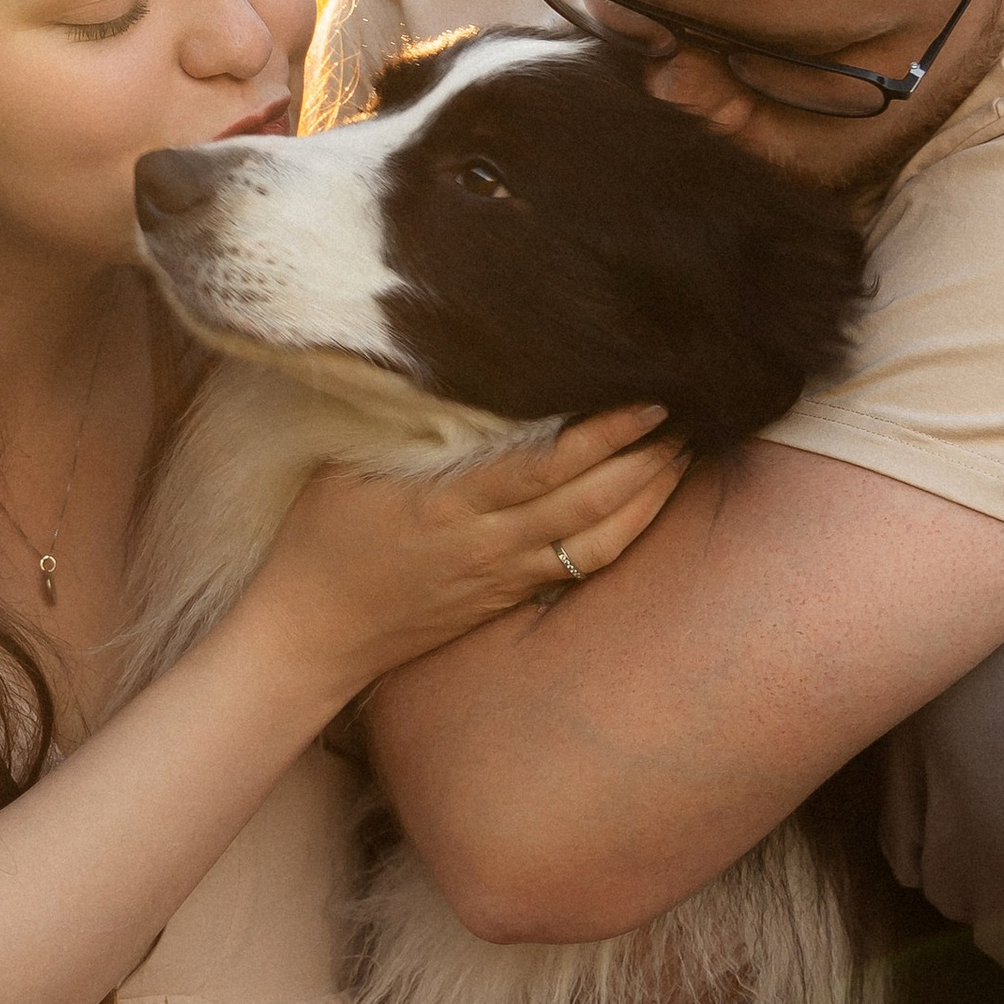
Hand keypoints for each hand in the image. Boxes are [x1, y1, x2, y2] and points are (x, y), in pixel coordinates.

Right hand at [245, 406, 688, 701]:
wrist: (312, 636)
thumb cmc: (321, 538)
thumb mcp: (348, 464)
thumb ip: (408, 422)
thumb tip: (456, 367)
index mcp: (448, 507)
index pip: (545, 469)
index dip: (603, 436)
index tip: (647, 398)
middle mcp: (488, 546)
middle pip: (590, 506)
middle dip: (648, 462)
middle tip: (691, 416)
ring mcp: (503, 579)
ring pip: (598, 544)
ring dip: (649, 501)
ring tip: (684, 455)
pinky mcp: (508, 599)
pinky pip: (581, 569)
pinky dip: (622, 536)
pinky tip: (646, 506)